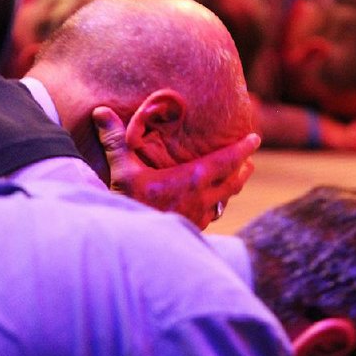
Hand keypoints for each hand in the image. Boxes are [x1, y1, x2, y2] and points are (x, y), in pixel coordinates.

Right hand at [92, 106, 259, 228]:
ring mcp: (199, 216)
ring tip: (238, 178)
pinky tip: (212, 205)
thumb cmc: (129, 204)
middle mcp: (202, 198)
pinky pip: (212, 215)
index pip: (227, 160)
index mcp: (193, 178)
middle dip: (244, 167)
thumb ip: (115, 140)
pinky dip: (217, 205)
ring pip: (225, 199)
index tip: (255, 138)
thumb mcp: (122, 170)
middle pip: (234, 181)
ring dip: (234, 186)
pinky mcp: (193, 230)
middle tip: (249, 159)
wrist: (132, 243)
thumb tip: (100, 112)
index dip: (244, 148)